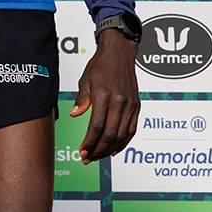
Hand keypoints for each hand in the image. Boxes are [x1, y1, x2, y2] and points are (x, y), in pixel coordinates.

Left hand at [70, 28, 139, 162]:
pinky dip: (124, 142)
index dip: (90, 142)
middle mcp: (120, 101)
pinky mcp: (137, 106)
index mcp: (104, 95)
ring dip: (110, 149)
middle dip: (98, 150)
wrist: (120, 53)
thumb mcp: (85, 79)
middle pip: (110, 134)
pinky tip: (114, 149)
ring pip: (123, 135)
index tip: (82, 151)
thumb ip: (82, 99)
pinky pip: (132, 129)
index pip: (97, 126)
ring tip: (99, 156)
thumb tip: (74, 115)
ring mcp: (130, 105)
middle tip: (88, 158)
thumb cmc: (100, 65)